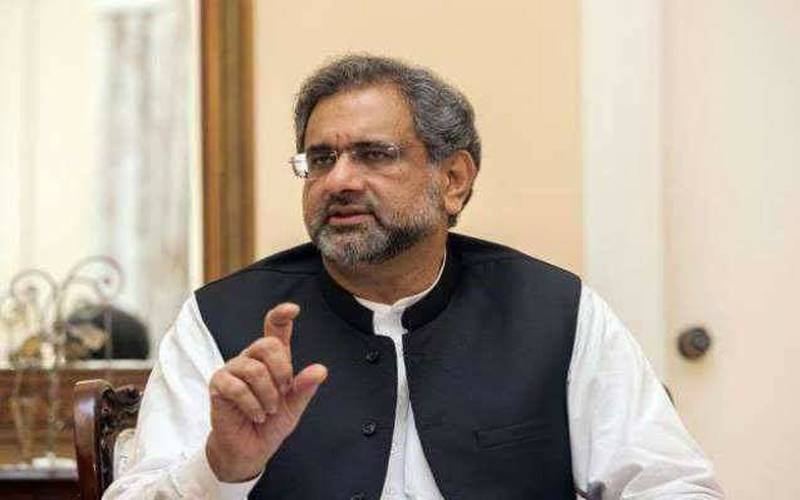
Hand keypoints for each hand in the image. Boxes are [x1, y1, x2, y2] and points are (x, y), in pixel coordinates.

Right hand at [205, 303, 327, 481]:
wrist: (250, 449)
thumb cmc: (270, 423)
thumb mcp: (294, 406)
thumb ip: (304, 387)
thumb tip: (320, 370)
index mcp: (272, 360)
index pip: (274, 329)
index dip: (281, 315)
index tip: (293, 309)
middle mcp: (251, 359)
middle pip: (267, 345)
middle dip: (281, 370)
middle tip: (283, 392)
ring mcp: (233, 370)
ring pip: (254, 369)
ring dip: (267, 395)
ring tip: (269, 410)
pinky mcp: (218, 385)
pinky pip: (237, 387)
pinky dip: (252, 405)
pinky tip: (256, 414)